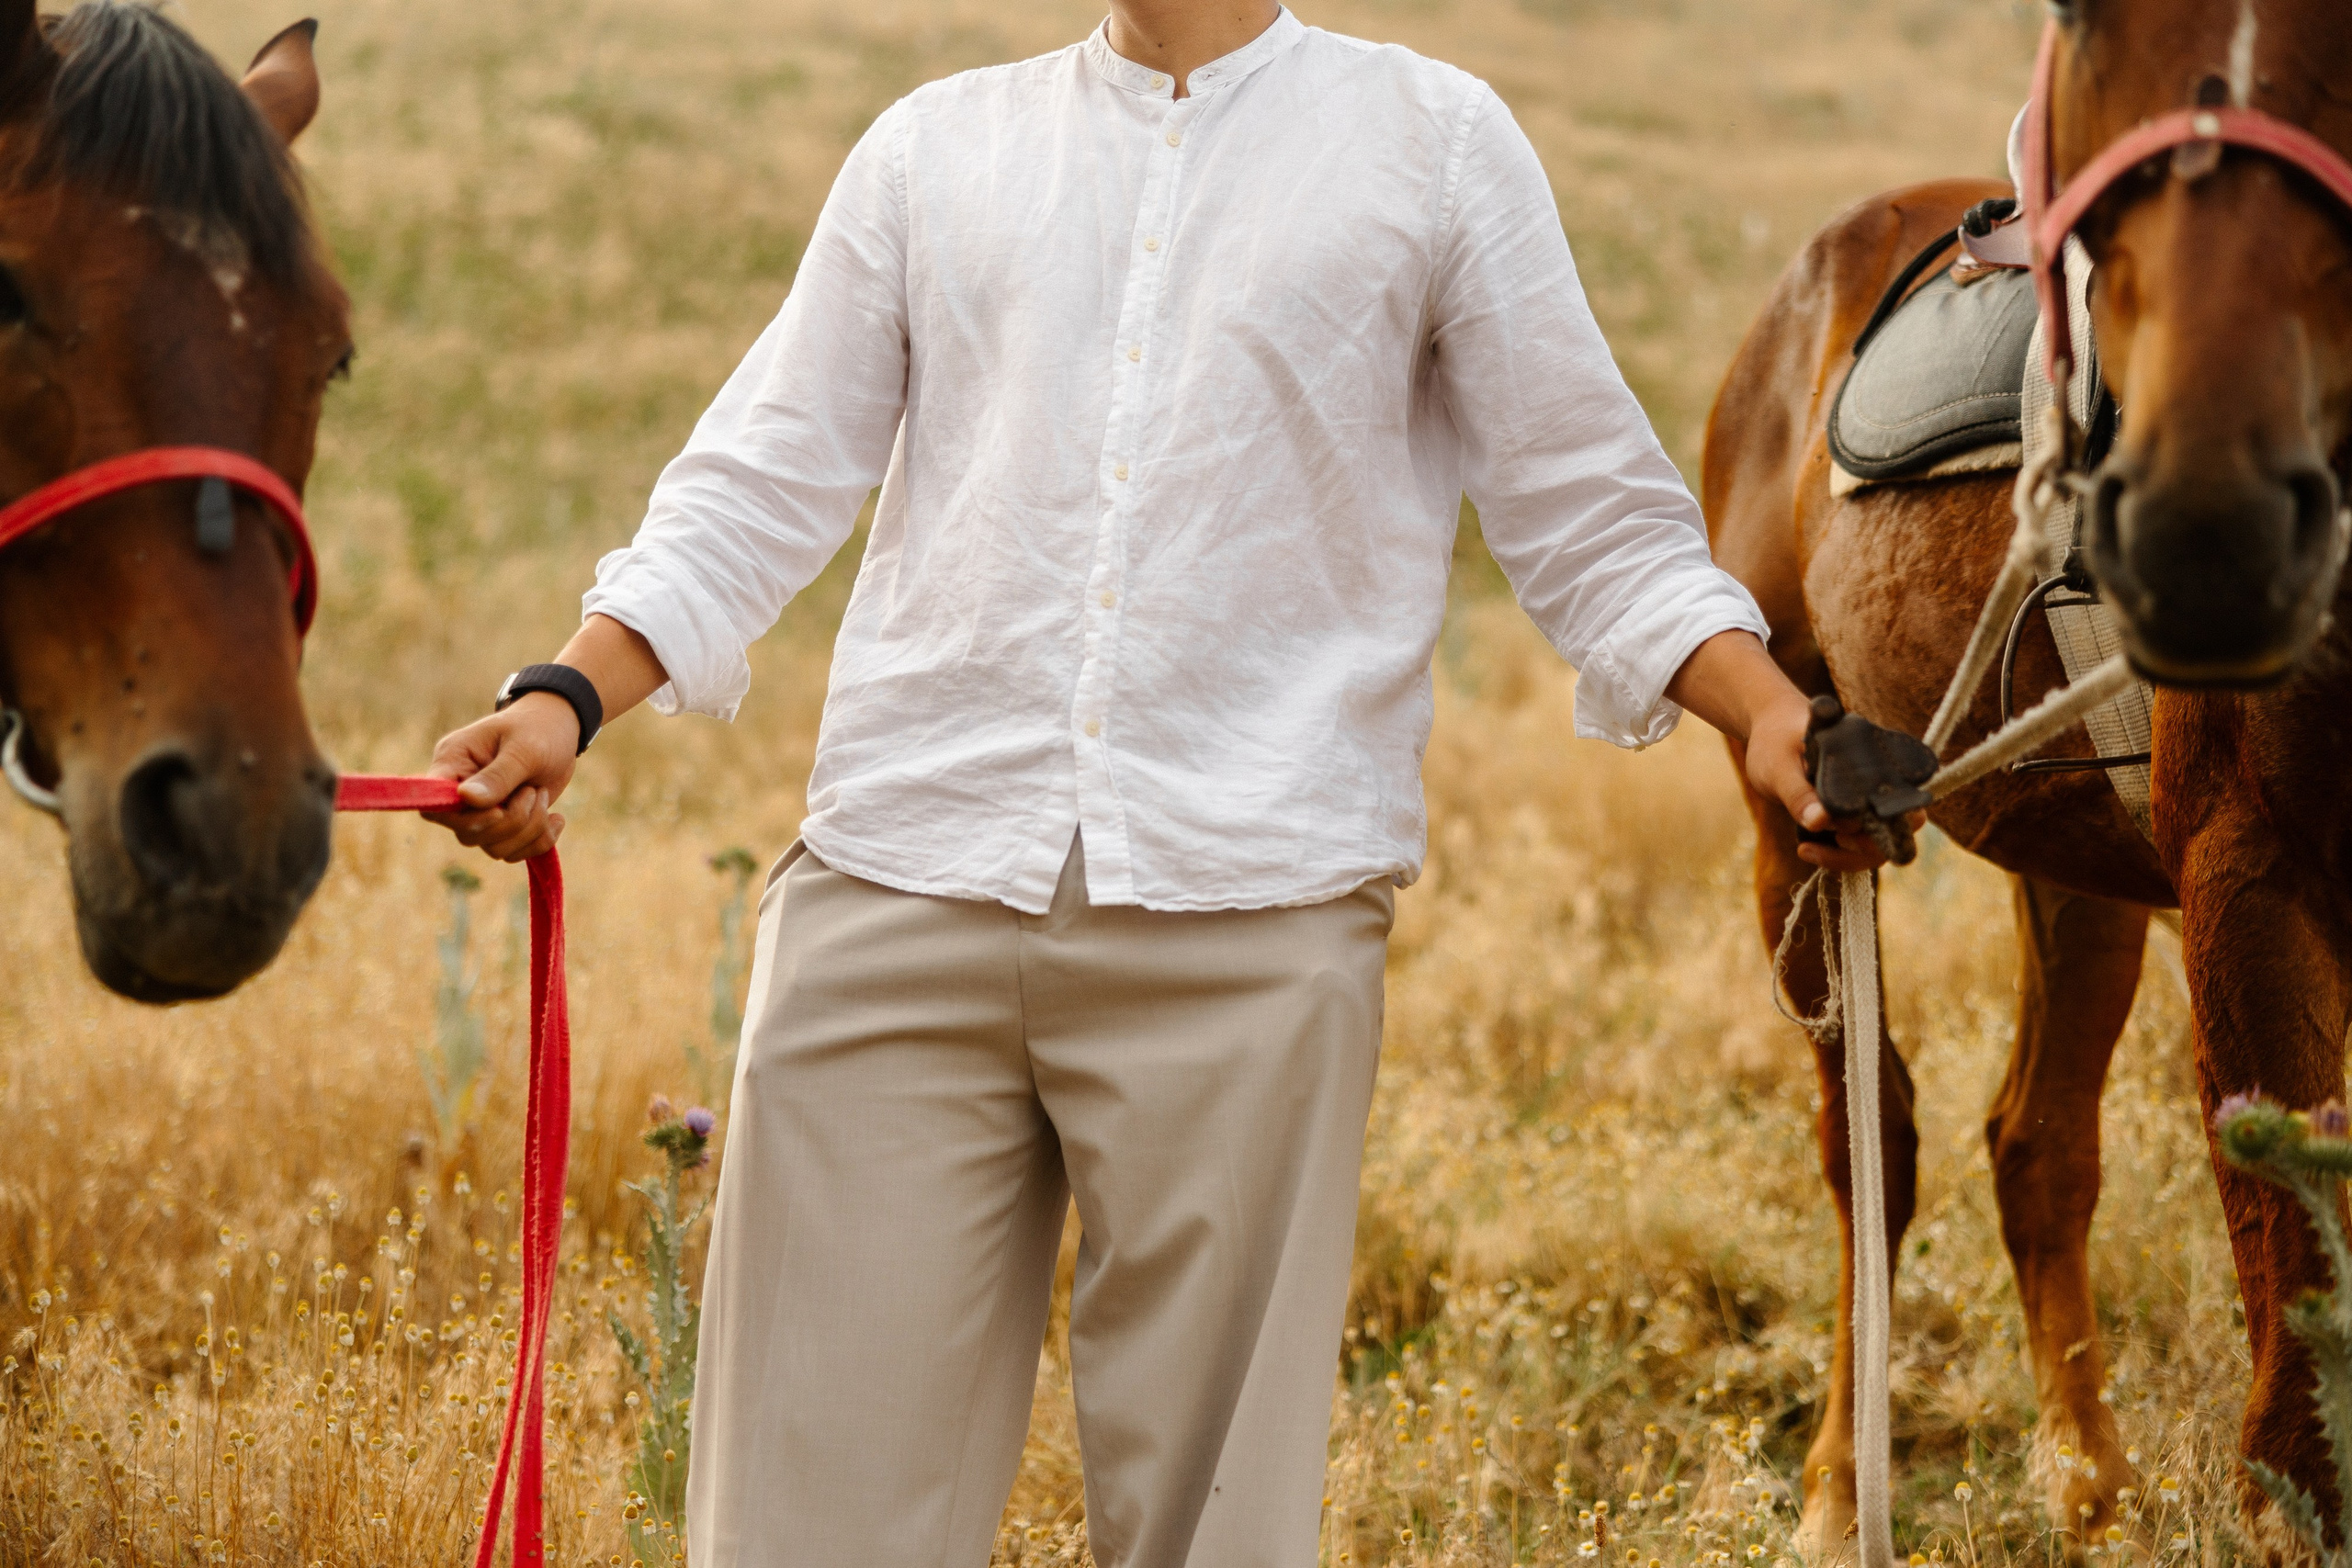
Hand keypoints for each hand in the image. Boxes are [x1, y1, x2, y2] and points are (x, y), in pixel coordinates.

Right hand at [421, 692, 578, 861]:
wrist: (560, 730)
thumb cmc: (538, 729)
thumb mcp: (524, 748)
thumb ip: (498, 775)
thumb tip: (467, 799)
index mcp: (453, 763)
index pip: (433, 806)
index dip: (463, 818)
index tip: (498, 811)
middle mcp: (460, 792)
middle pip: (468, 834)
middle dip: (511, 821)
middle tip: (533, 790)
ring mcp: (482, 811)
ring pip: (494, 847)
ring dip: (529, 829)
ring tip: (542, 795)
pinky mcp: (505, 825)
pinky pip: (515, 852)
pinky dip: (540, 841)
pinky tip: (556, 819)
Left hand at [1664, 629, 1918, 872]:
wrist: (1770, 733)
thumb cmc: (1777, 742)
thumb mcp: (1779, 766)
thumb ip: (1798, 793)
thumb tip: (1820, 822)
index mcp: (1874, 762)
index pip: (1906, 798)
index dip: (1887, 821)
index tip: (1845, 828)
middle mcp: (1879, 784)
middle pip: (1902, 829)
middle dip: (1867, 845)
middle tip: (1832, 837)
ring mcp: (1866, 805)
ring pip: (1879, 846)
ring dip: (1847, 856)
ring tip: (1806, 847)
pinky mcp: (1850, 821)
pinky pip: (1857, 850)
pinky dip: (1836, 856)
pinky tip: (1804, 848)